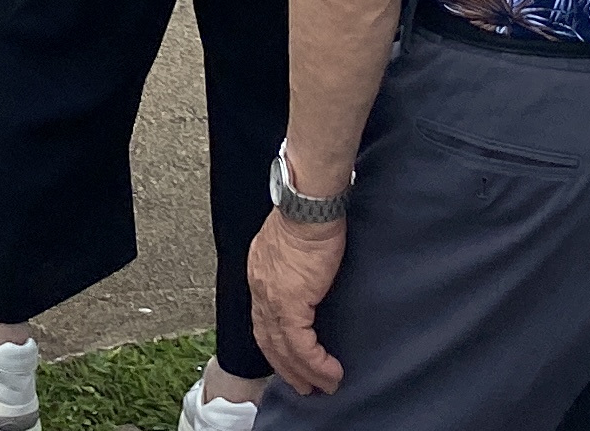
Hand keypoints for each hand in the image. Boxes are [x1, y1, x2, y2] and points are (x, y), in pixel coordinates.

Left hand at [244, 210, 347, 397]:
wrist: (310, 204)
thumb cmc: (309, 213)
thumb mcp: (292, 243)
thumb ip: (294, 266)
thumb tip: (309, 279)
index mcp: (260, 273)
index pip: (261, 319)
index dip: (275, 343)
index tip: (289, 359)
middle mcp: (260, 288)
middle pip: (267, 340)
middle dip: (286, 367)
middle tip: (305, 386)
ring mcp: (272, 297)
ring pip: (283, 349)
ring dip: (304, 373)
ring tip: (323, 386)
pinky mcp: (291, 302)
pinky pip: (301, 346)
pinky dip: (316, 364)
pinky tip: (330, 372)